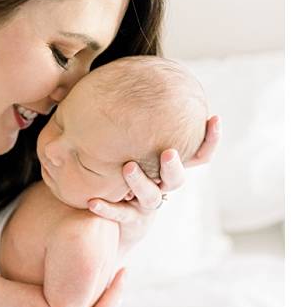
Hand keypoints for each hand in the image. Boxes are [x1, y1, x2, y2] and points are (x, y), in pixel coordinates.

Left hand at [87, 115, 220, 250]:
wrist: (120, 223)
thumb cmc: (127, 179)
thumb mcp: (134, 151)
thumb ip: (134, 127)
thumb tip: (125, 84)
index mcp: (168, 170)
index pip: (198, 156)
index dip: (210, 140)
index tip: (213, 118)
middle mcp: (162, 188)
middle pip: (176, 179)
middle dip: (173, 165)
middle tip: (168, 151)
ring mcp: (146, 206)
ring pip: (150, 196)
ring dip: (140, 182)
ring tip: (128, 167)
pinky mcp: (129, 221)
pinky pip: (119, 214)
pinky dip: (107, 208)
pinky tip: (93, 201)